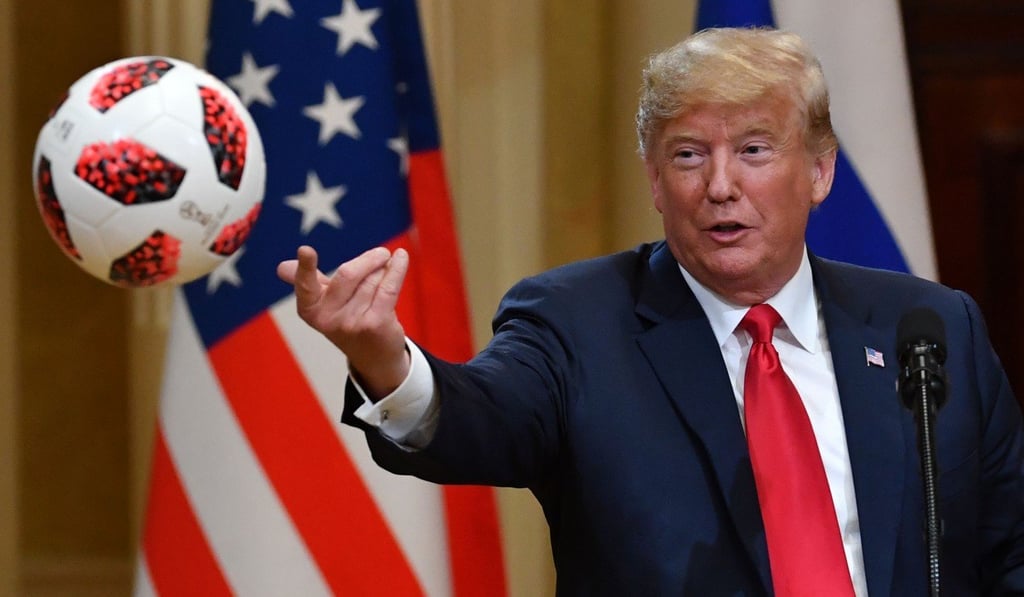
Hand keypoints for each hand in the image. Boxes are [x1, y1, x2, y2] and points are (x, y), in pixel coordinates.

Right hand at [277, 245, 409, 397]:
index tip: (305, 250)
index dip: (305, 268)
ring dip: (383, 270)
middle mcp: (328, 319)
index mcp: (310, 310)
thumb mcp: (324, 304)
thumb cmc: (347, 321)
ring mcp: (352, 324)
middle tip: (381, 254)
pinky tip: (401, 257)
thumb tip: (282, 267)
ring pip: (373, 279)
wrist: (374, 358)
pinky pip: (389, 287)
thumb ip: (308, 283)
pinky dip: (397, 268)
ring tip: (385, 279)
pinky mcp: (376, 324)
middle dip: (369, 259)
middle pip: (348, 274)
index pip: (306, 286)